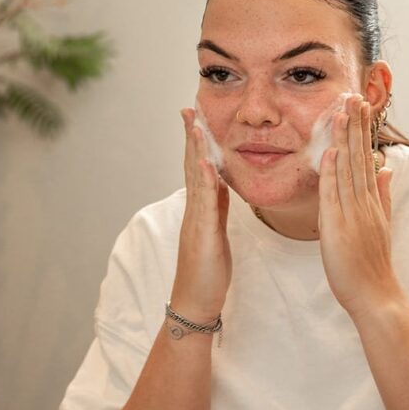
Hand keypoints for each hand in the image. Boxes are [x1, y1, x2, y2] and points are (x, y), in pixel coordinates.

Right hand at [170, 109, 230, 322]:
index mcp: (202, 209)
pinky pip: (204, 203)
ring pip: (195, 179)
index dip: (198, 142)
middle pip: (191, 165)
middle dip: (191, 136)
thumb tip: (220, 182)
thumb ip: (216, 206)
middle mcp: (195, 210)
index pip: (199, 168)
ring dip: (194, 149)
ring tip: (195, 124)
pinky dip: (202, 181)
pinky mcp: (202, 234)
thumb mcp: (215, 231)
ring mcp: (196, 221)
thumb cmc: (207, 271)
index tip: (198, 118)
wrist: (196, 301)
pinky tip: (203, 162)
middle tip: (189, 108)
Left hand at [318, 95, 402, 320]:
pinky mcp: (339, 226)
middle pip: (359, 157)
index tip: (360, 107)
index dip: (362, 132)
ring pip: (348, 169)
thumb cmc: (373, 265)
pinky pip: (334, 194)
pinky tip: (330, 151)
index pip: (366, 158)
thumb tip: (386, 169)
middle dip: (356, 125)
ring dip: (344, 139)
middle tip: (354, 96)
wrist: (375, 295)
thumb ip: (383, 195)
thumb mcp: (381, 224)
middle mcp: (365, 202)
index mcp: (372, 201)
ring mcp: (353, 213)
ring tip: (343, 111)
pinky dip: (332, 171)